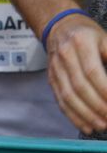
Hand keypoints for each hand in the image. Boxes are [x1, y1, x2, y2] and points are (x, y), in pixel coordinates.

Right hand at [45, 12, 106, 133]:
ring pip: (68, 95)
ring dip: (86, 114)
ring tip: (102, 126)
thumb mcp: (106, 40)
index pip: (92, 71)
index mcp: (81, 43)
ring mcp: (55, 67)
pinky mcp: (51, 78)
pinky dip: (73, 115)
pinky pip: (60, 99)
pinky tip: (86, 126)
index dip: (105, 90)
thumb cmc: (88, 35)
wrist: (59, 26)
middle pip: (80, 86)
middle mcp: (65, 55)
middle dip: (98, 107)